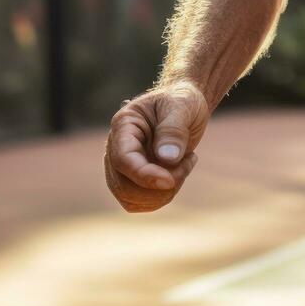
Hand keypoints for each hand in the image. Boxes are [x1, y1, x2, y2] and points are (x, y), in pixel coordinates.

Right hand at [104, 81, 208, 212]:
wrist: (186, 108)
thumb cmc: (183, 101)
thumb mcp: (182, 106)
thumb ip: (173, 130)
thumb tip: (166, 159)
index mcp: (124, 125)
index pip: (122, 159)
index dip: (144, 175)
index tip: (170, 181)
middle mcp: (116, 147)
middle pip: (123, 185)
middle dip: (159, 186)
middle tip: (187, 162)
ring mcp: (123, 166)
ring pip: (130, 199)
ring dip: (163, 193)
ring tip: (185, 164)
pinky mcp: (133, 180)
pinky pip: (140, 203)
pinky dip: (163, 197)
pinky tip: (179, 174)